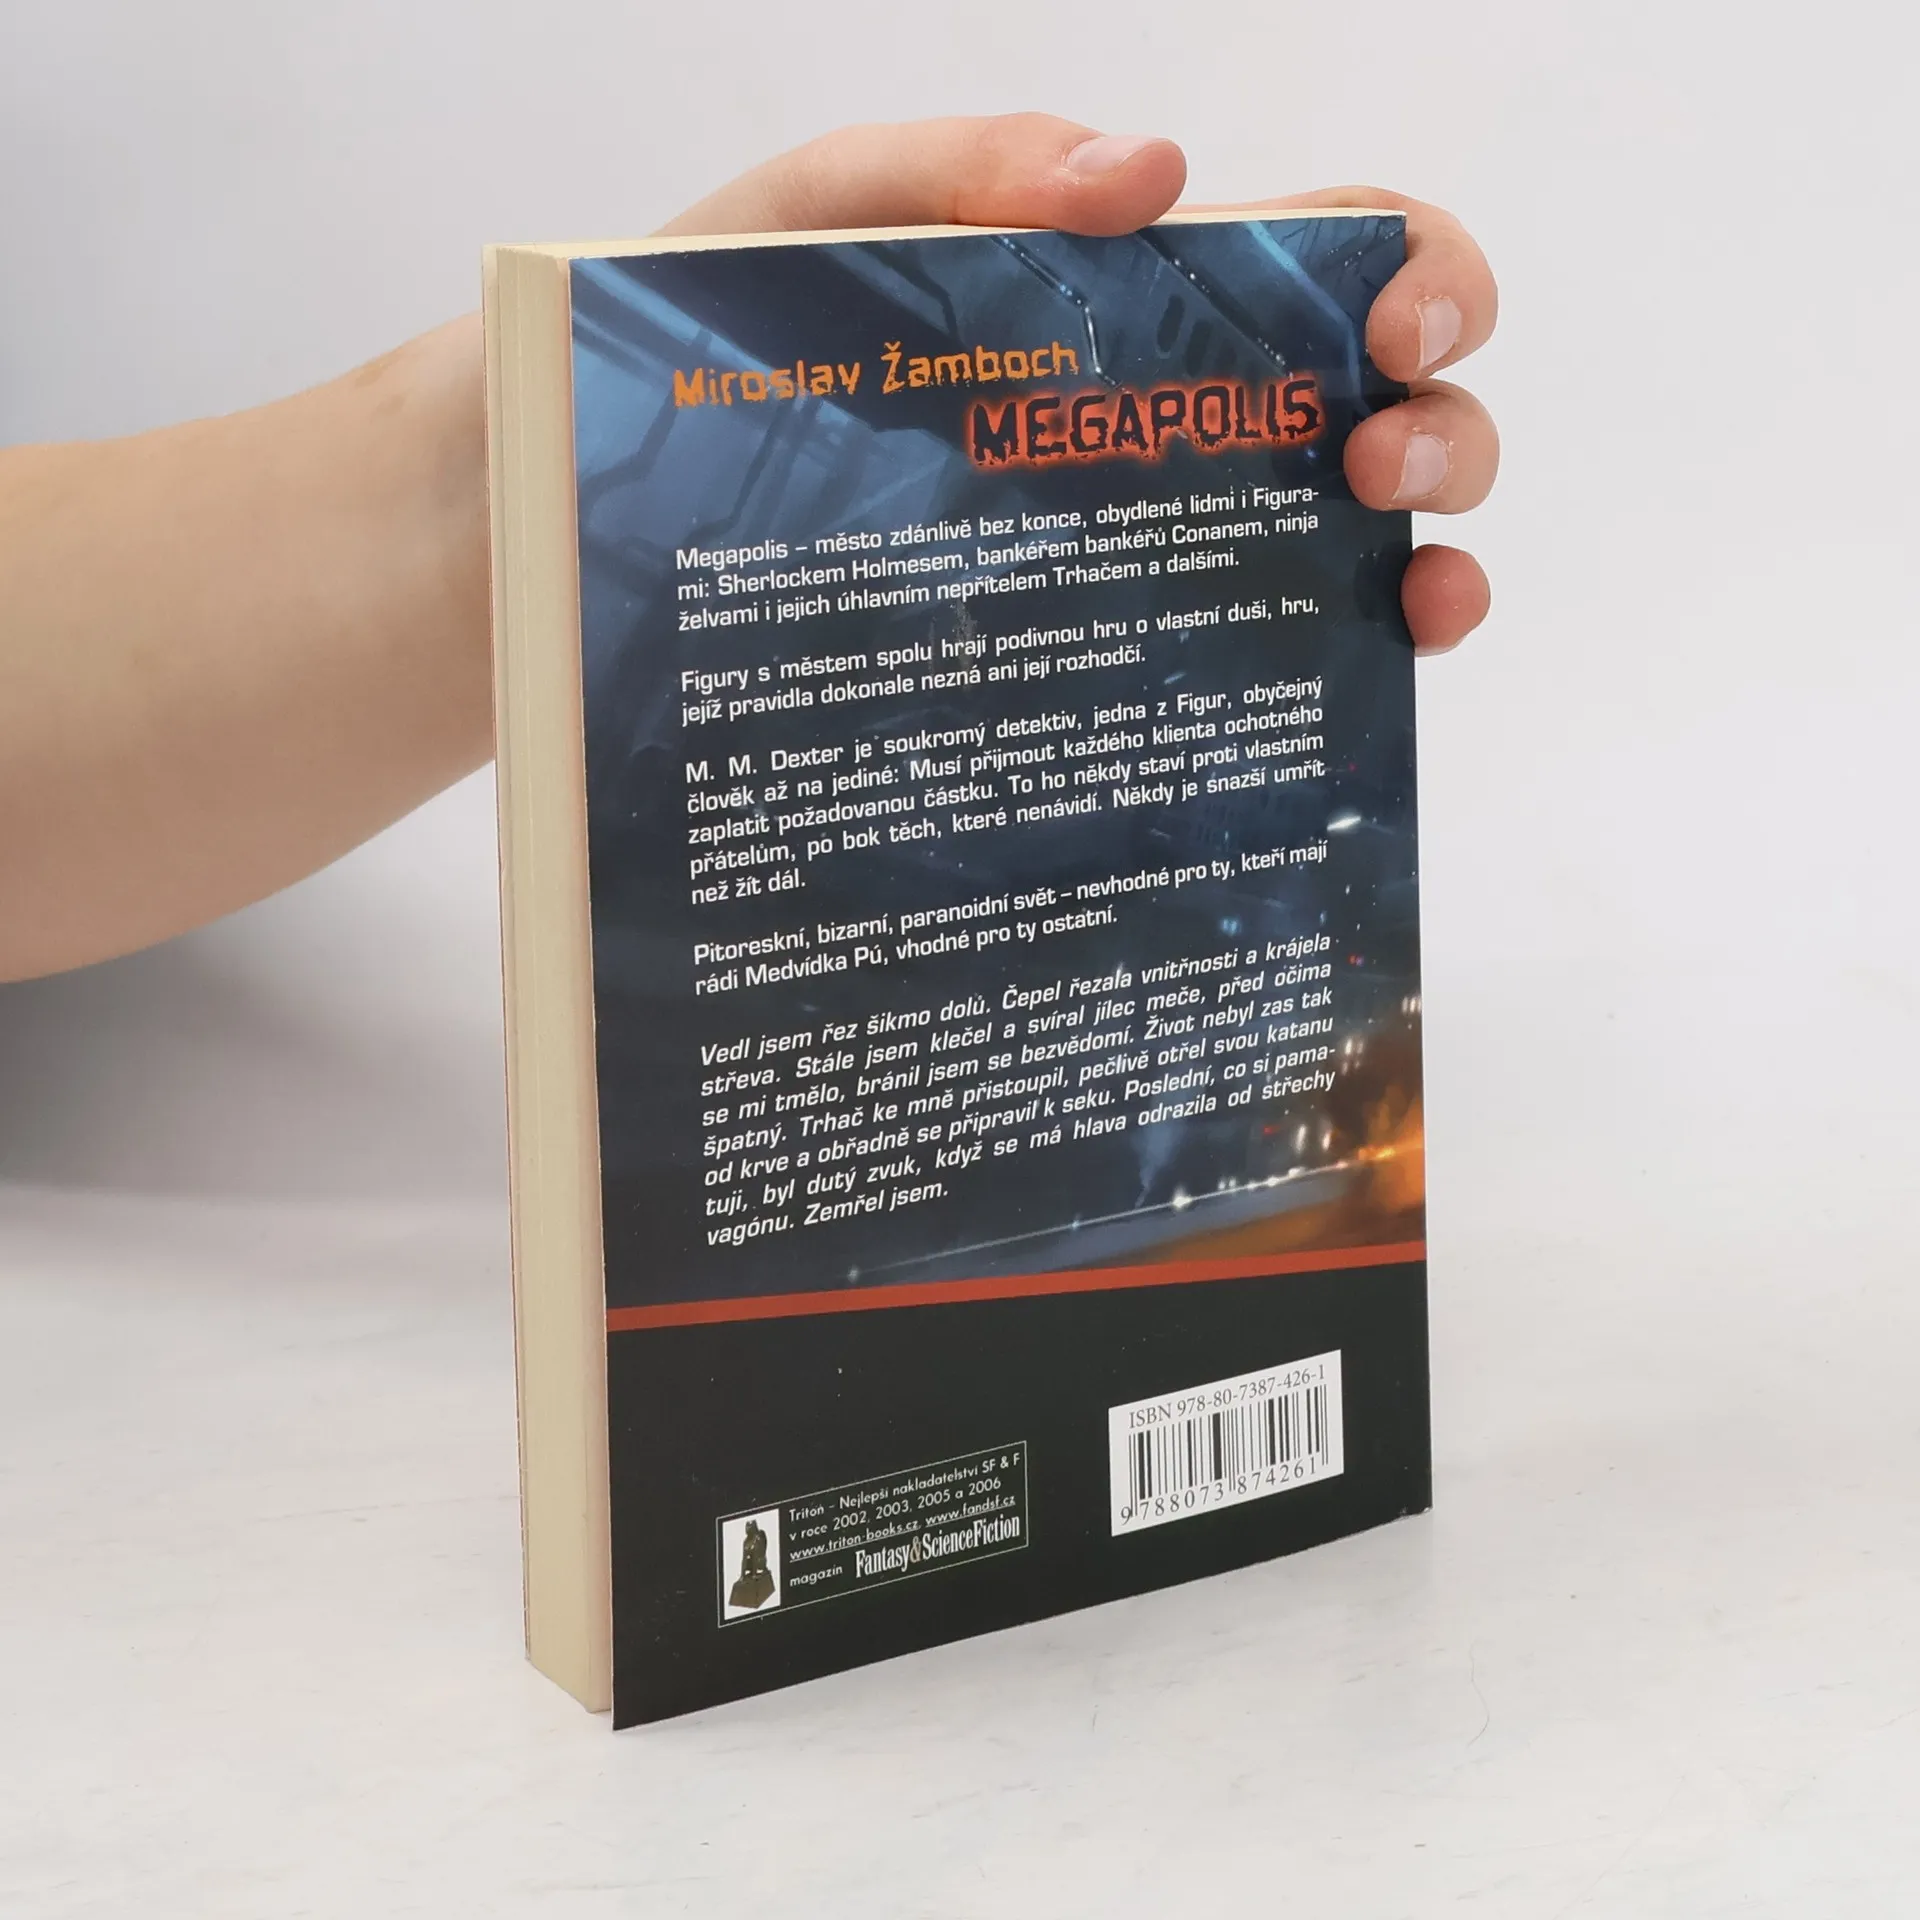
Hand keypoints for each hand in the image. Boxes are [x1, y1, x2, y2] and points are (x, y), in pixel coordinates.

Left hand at [663, 114, 1496, 654]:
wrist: (609, 506)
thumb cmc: (716, 346)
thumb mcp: (820, 217)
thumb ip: (967, 171)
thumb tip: (1152, 178)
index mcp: (1136, 294)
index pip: (1335, 254)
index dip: (1418, 272)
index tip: (1390, 326)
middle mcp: (1182, 422)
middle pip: (1392, 400)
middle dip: (1442, 421)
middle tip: (1374, 462)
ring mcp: (1160, 549)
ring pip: (1363, 544)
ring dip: (1431, 556)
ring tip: (1403, 584)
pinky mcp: (1117, 659)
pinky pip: (1270, 664)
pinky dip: (1351, 672)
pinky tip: (1353, 688)